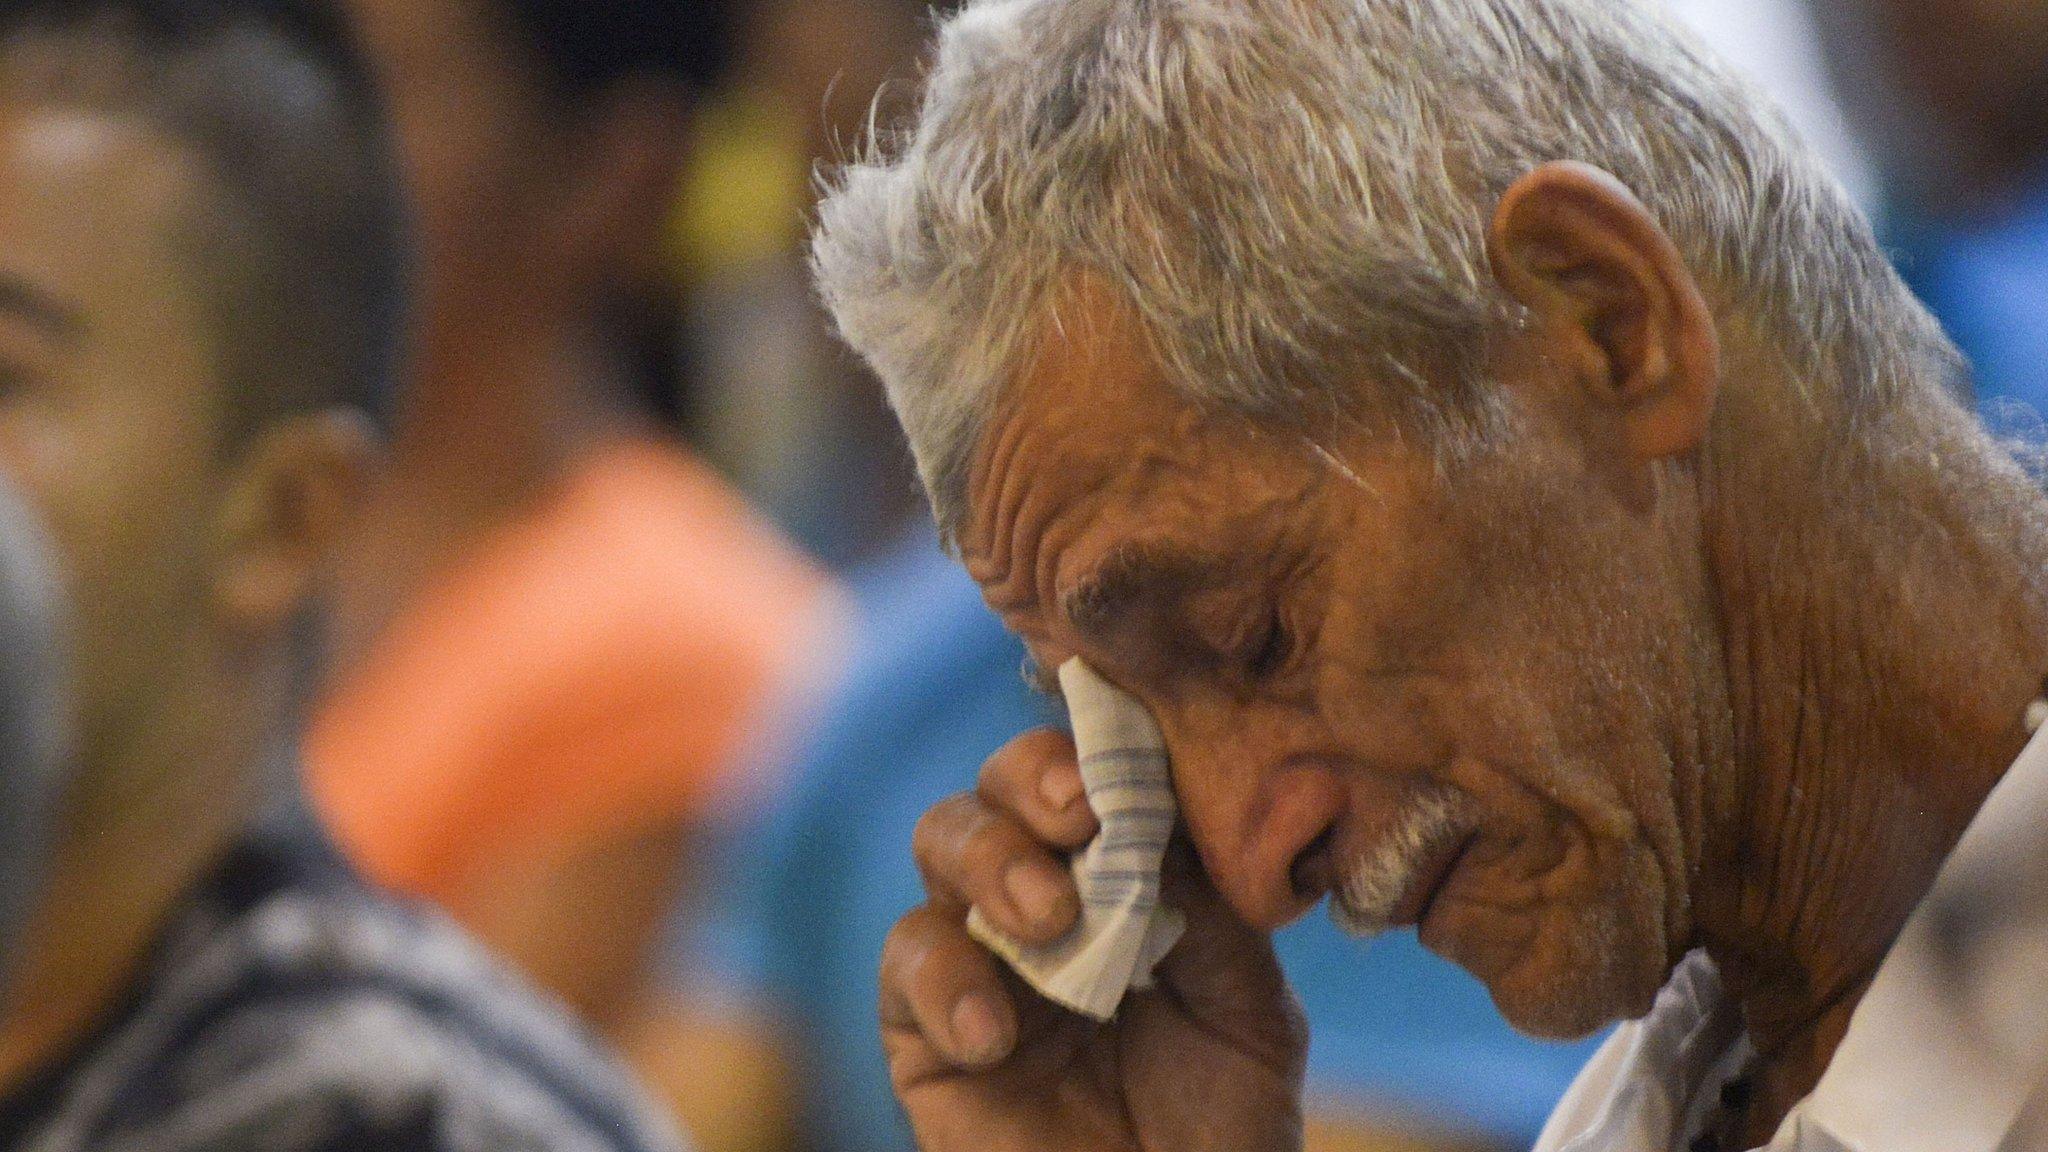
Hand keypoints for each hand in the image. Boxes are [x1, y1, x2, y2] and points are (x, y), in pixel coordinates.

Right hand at [883, 728, 1307, 1151]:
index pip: (1096, 773)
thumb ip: (1210, 914)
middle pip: (1004, 783)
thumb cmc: (1221, 1131)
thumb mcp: (1248, 1014)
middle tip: (1079, 819)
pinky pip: (905, 960)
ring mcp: (981, 956)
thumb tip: (1162, 817)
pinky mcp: (924, 1030)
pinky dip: (944, 978)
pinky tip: (995, 1033)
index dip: (1101, 745)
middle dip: (1033, 781)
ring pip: (944, 840)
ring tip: (1048, 921)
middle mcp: (1046, 898)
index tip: (1129, 758)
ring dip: (993, 859)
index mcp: (1126, 878)